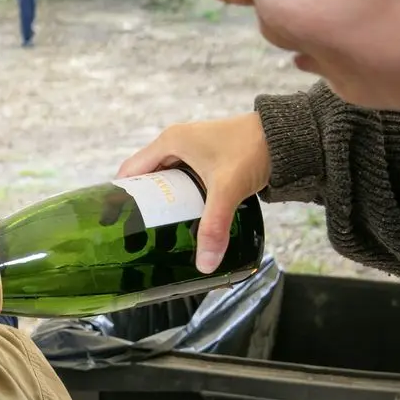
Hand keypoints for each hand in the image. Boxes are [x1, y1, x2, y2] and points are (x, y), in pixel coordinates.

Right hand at [116, 113, 269, 273]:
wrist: (288, 136)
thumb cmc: (254, 148)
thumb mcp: (228, 189)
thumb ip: (213, 226)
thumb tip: (204, 263)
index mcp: (170, 142)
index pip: (130, 172)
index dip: (119, 196)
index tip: (111, 222)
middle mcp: (177, 143)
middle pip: (146, 178)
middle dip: (140, 205)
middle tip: (134, 235)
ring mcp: (193, 150)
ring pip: (166, 181)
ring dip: (162, 203)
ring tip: (156, 232)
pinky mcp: (208, 159)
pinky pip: (183, 181)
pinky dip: (179, 199)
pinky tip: (183, 219)